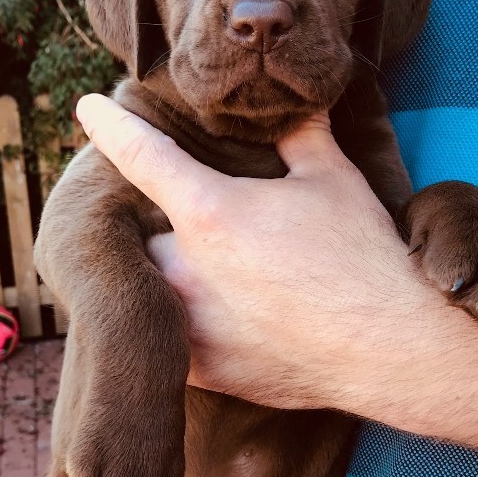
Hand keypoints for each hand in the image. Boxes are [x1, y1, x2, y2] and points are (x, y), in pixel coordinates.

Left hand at [75, 92, 422, 412]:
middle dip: (161, 228)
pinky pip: (170, 341)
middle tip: (208, 232)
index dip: (110, 126)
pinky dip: (183, 328)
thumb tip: (298, 105)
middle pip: (141, 235)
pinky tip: (223, 323)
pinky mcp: (202, 370)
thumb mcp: (334, 180)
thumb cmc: (363, 257)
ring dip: (170, 280)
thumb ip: (302, 137)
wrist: (389, 346)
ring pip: (152, 292)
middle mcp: (184, 269)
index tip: (88, 110)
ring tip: (222, 283)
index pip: (140, 155)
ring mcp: (187, 325)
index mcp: (209, 211)